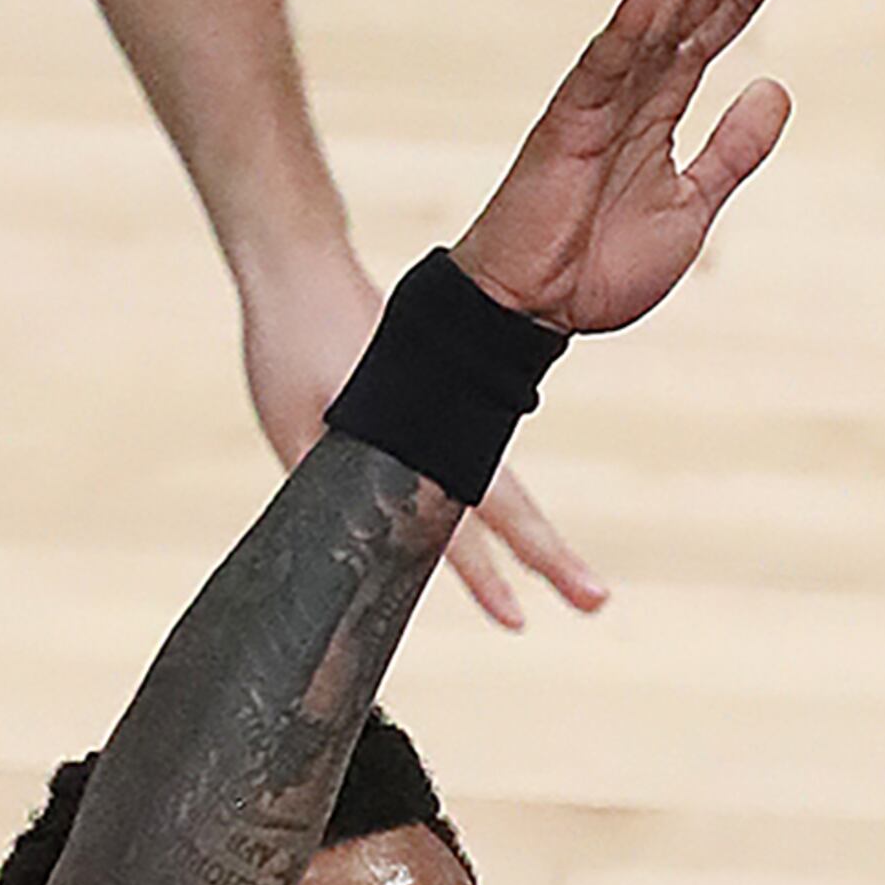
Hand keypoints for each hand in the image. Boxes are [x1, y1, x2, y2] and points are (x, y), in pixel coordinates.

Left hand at [238, 235, 606, 629]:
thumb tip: (348, 553)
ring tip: (579, 586)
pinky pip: (483, 467)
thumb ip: (324, 487)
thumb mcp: (288, 426)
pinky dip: (506, 510)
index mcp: (414, 436)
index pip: (456, 523)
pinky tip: (525, 542)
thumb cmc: (289, 343)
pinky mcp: (445, 408)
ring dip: (540, 540)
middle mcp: (448, 428)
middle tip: (596, 600)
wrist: (302, 265)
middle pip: (511, 508)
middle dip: (552, 559)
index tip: (516, 619)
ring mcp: (453, 417)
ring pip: (506, 491)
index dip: (482, 578)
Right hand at [452, 0, 818, 339]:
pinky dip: (629, 24)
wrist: (535, 309)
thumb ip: (734, 149)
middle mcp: (643, 71)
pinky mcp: (572, 122)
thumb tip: (777, 89)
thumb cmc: (601, 260)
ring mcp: (607, 89)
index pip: (733, 2)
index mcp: (671, 90)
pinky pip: (604, 66)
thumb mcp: (694, 204)